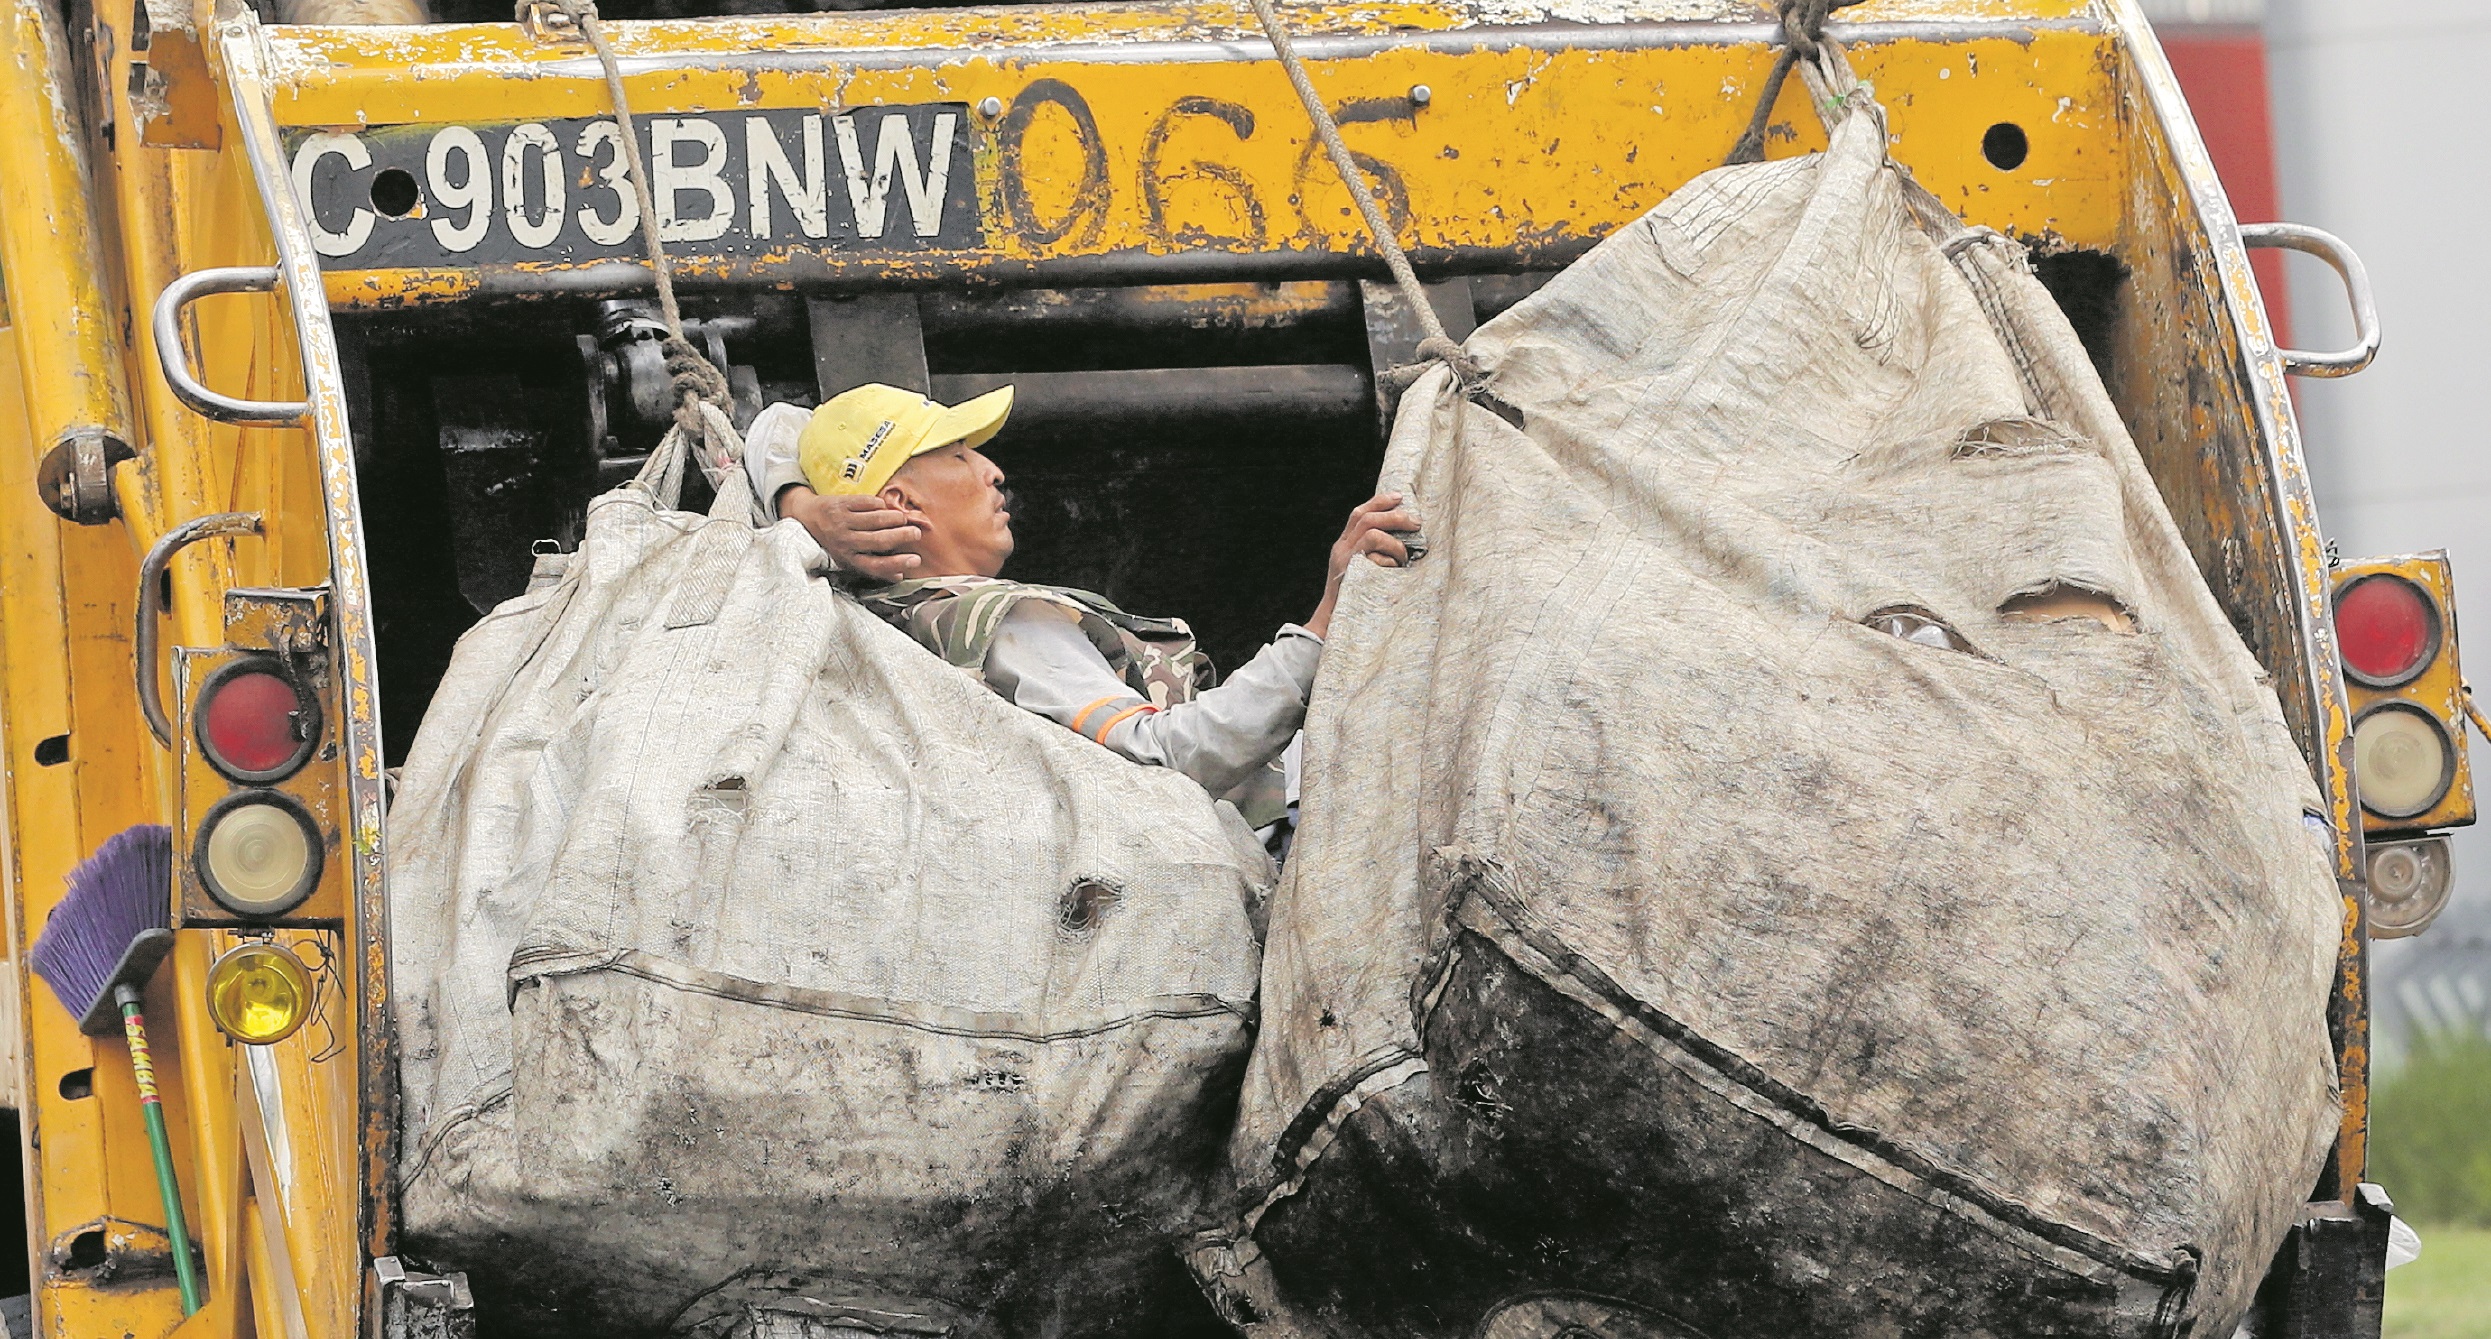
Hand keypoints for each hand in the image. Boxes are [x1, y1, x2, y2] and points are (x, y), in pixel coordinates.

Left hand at [777, 484, 923, 580]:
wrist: (806, 518)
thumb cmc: (832, 542)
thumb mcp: (847, 558)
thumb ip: (872, 566)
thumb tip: (899, 575)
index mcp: (847, 559)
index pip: (875, 565)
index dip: (897, 564)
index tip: (915, 560)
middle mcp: (844, 541)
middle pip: (879, 540)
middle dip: (901, 536)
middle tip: (916, 533)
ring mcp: (841, 522)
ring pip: (875, 520)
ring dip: (894, 518)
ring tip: (904, 518)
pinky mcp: (840, 504)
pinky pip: (867, 502)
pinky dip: (879, 504)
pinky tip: (885, 507)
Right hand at [1306, 491, 1420, 638]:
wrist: (1334, 623)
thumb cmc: (1356, 597)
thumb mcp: (1361, 569)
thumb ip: (1373, 552)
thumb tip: (1403, 536)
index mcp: (1344, 544)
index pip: (1359, 513)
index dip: (1379, 501)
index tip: (1400, 496)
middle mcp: (1342, 549)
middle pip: (1366, 519)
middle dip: (1394, 517)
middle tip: (1416, 524)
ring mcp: (1345, 561)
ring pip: (1372, 535)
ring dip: (1394, 544)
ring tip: (1404, 558)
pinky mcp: (1352, 574)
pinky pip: (1376, 558)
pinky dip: (1390, 562)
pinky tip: (1394, 573)